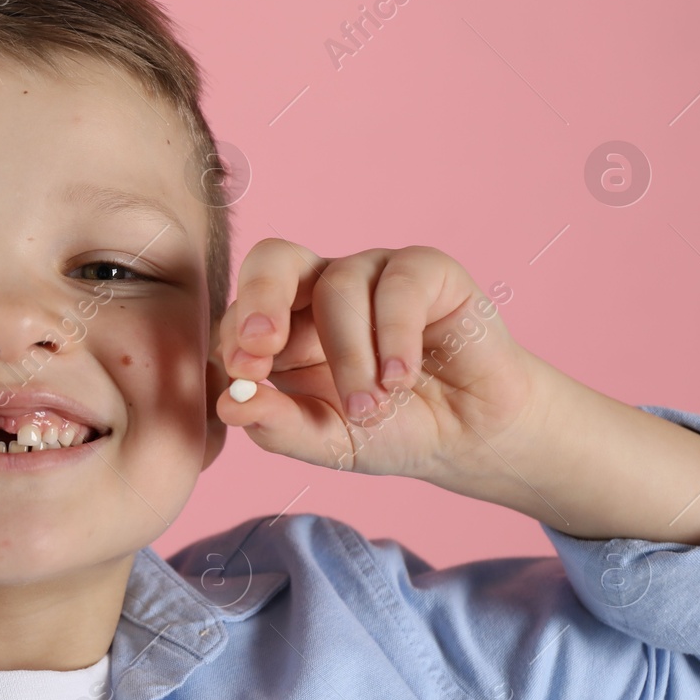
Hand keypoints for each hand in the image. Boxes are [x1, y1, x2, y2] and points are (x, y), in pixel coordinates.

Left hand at [212, 240, 545, 481]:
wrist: (470, 437)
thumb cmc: (391, 431)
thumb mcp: (328, 440)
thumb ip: (277, 425)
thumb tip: (229, 405)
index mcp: (286, 325)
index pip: (242, 310)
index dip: (235, 336)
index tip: (244, 374)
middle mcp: (323, 289)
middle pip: (275, 259)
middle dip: (260, 299)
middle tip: (260, 349)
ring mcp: (374, 274)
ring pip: (338, 287)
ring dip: (350, 356)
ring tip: (371, 409)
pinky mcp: (427, 270)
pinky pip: (399, 285)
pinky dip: (395, 336)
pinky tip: (401, 378)